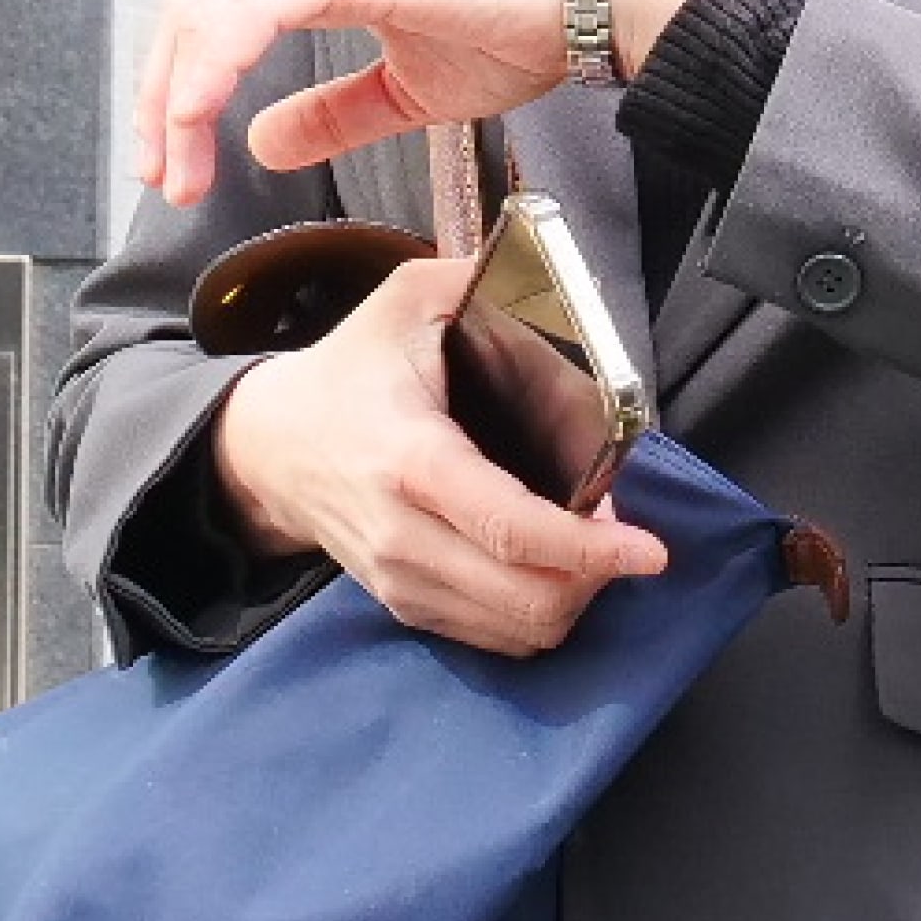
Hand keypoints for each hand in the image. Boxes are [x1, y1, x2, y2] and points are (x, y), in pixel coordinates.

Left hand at [132, 0, 731, 207]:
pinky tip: (203, 118)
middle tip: (162, 179)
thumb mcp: (404, 93)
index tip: (173, 164)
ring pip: (207, 9)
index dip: (176, 89)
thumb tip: (261, 142)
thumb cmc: (518, 31)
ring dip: (176, 95)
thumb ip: (333, 116)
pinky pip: (248, 12)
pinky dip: (212, 70)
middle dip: (161, 100)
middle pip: (192, 9)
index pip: (214, 15)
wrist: (591, 2)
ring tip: (178, 168)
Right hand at [212, 254, 667, 655]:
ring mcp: (400, 581)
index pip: (509, 528)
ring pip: (516, 630)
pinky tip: (552, 570)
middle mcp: (403, 535)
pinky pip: (492, 639)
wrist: (269, 445)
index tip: (651, 550)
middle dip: (596, 578)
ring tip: (590, 551)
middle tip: (623, 538)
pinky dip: (537, 614)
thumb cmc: (351, 369)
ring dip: (573, 598)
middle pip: (525, 597)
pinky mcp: (403, 605)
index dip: (589, 548)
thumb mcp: (408, 301)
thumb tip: (559, 283)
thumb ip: (483, 281)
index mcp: (412, 459)